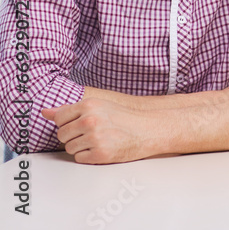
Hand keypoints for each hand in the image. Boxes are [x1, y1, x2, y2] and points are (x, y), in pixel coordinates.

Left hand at [41, 99, 162, 164]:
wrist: (149, 130)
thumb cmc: (125, 118)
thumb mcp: (99, 106)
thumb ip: (70, 109)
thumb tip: (44, 112)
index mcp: (89, 105)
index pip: (59, 118)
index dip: (68, 123)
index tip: (80, 124)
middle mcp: (90, 120)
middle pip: (62, 135)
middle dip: (74, 137)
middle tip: (92, 133)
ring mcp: (95, 138)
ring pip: (70, 148)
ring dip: (81, 147)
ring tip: (99, 140)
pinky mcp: (100, 154)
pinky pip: (80, 159)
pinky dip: (88, 156)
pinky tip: (102, 148)